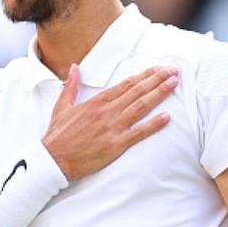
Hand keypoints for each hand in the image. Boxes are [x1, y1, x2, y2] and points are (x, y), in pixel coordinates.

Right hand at [42, 65, 177, 179]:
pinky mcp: (116, 144)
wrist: (53, 159)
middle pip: (138, 91)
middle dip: (157, 79)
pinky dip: (154, 124)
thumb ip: (71, 85)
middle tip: (173, 71)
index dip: (144, 75)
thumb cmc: (58, 135)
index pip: (126, 84)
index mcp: (97, 101)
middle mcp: (108, 111)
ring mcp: (113, 127)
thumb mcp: (62, 106)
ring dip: (159, 94)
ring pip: (141, 107)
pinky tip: (167, 117)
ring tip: (173, 84)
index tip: (157, 68)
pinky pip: (139, 132)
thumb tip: (74, 67)